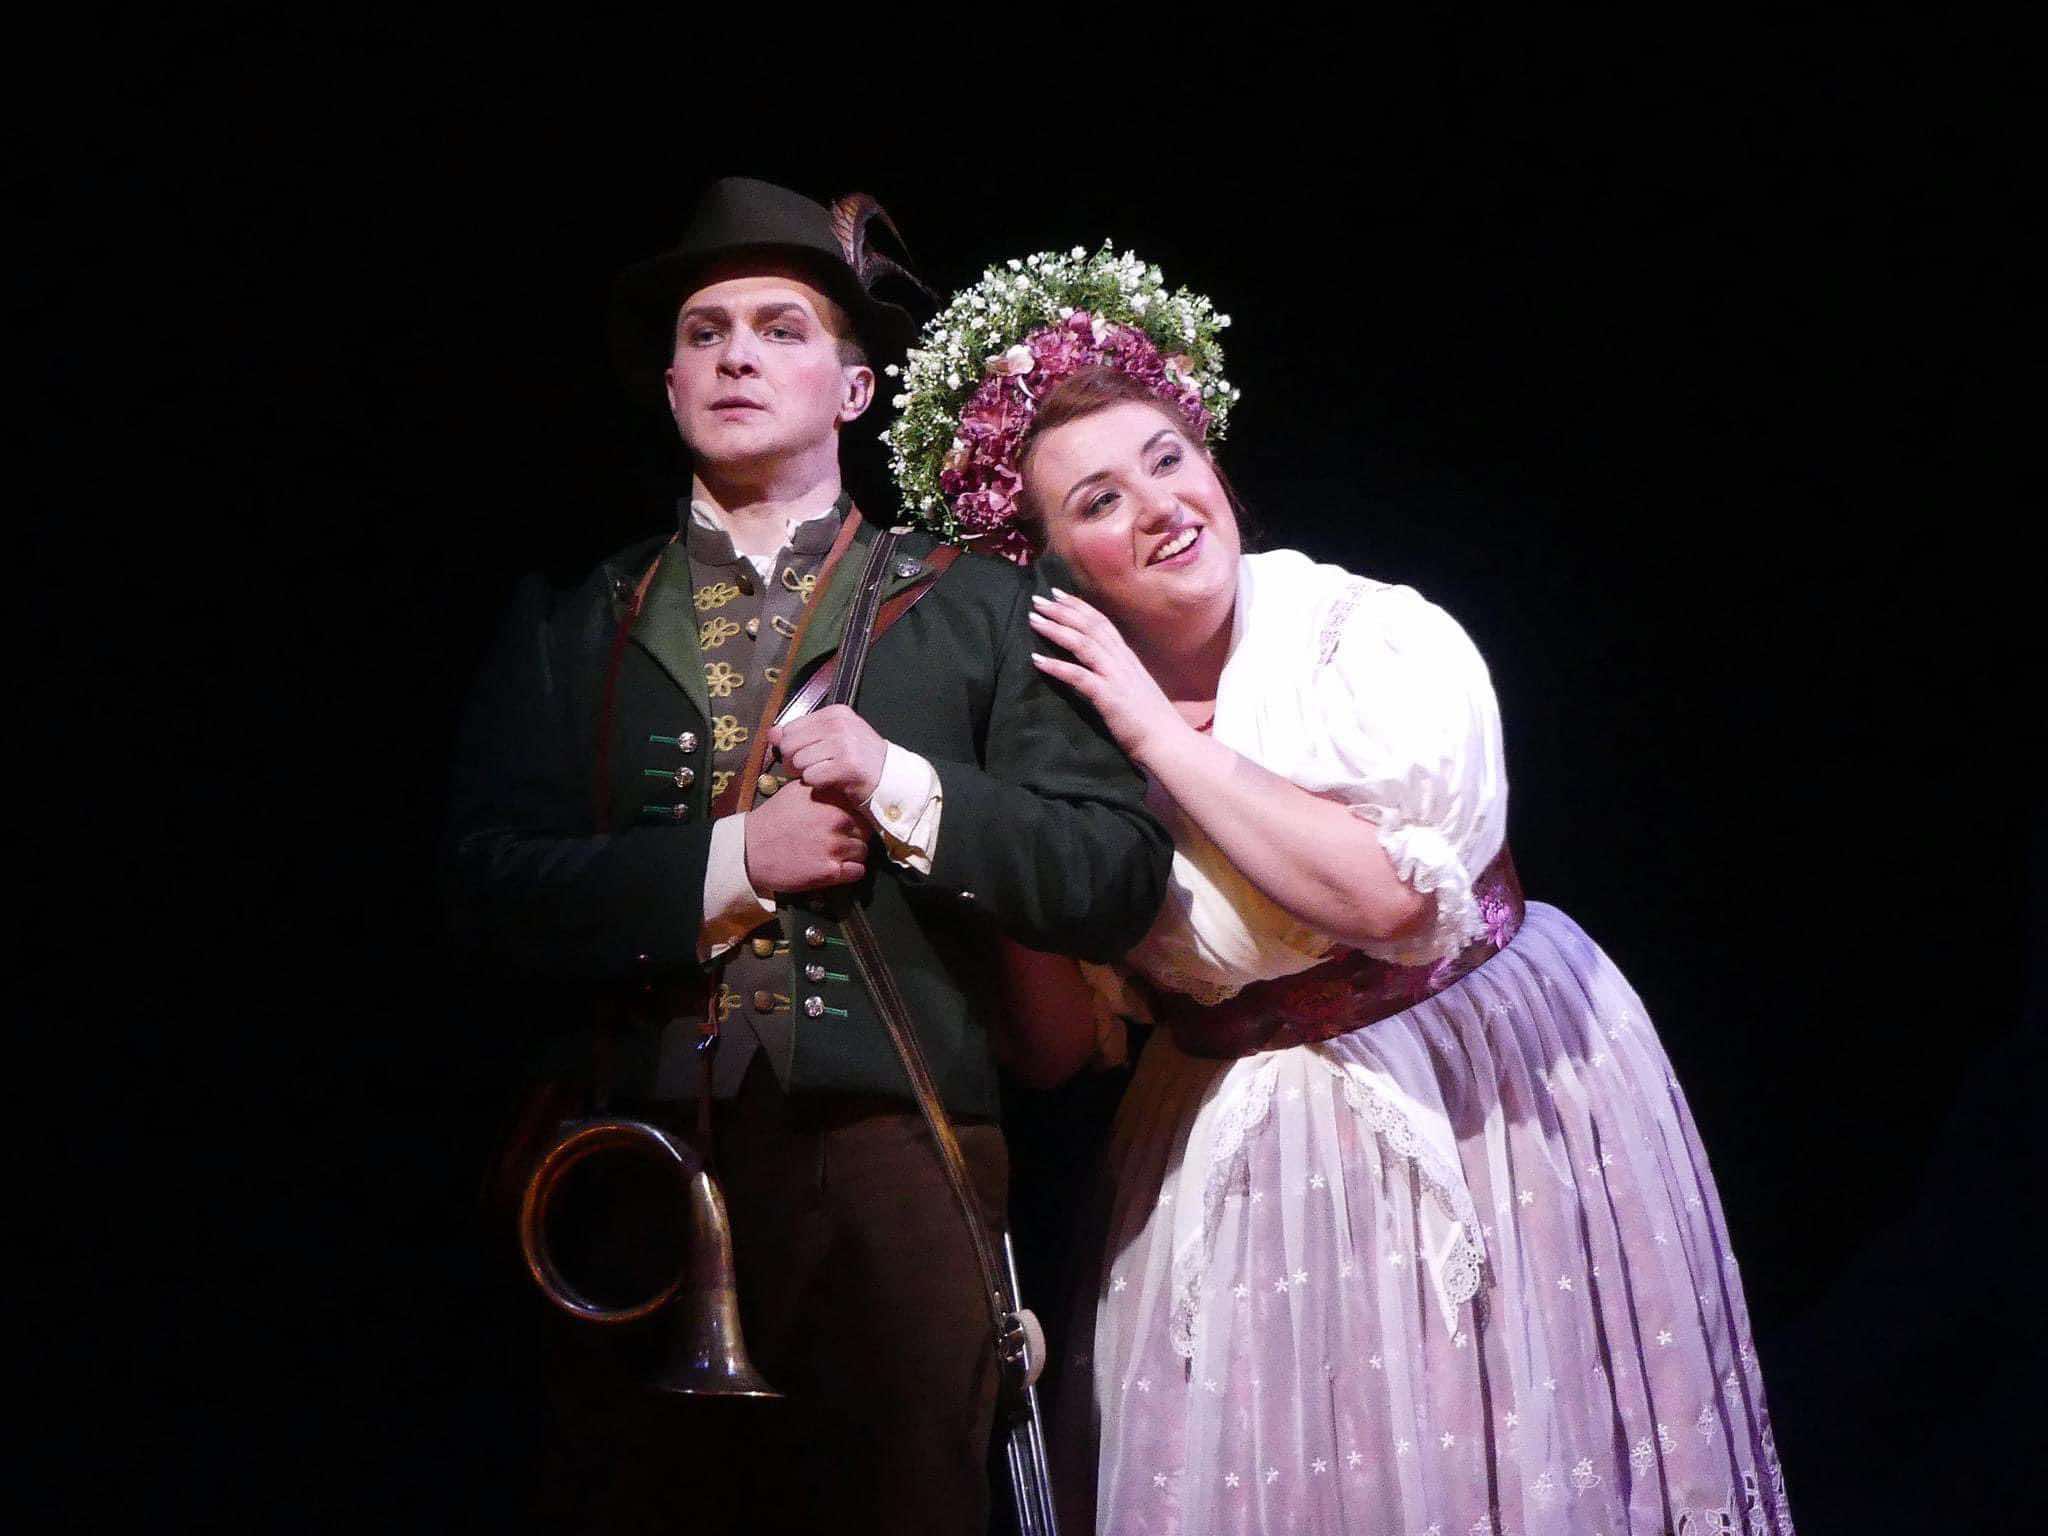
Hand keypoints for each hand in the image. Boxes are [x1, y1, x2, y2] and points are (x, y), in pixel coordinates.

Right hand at [742, 779, 869, 893]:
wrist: (750, 850)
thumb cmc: (773, 819)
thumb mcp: (797, 790)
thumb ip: (824, 786)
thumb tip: (844, 785)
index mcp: (831, 797)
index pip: (862, 806)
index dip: (856, 815)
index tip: (848, 822)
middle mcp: (837, 819)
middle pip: (866, 830)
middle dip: (855, 835)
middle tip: (839, 841)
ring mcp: (835, 846)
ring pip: (863, 851)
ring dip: (852, 854)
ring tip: (834, 855)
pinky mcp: (830, 871)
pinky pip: (858, 871)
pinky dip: (851, 871)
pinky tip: (836, 868)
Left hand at [767, 705, 888, 802]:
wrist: (890, 778)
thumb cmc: (858, 759)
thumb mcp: (831, 739)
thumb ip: (800, 734)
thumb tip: (771, 733)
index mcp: (835, 712)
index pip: (790, 728)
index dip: (791, 748)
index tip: (807, 757)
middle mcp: (840, 724)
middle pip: (790, 744)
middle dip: (795, 762)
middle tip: (812, 770)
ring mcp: (844, 743)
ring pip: (800, 762)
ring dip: (808, 774)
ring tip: (825, 775)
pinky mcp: (847, 765)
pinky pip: (811, 777)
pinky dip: (817, 785)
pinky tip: (832, 783)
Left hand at [1027, 589, 1185, 764]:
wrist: (1168, 742)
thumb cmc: (1150, 721)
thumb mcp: (1133, 688)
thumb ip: (1116, 674)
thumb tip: (1097, 668)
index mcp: (1127, 658)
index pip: (1102, 623)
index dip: (1080, 607)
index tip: (1058, 595)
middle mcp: (1122, 661)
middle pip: (1090, 626)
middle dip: (1063, 610)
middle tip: (1038, 599)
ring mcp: (1116, 677)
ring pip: (1084, 644)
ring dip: (1057, 629)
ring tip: (1034, 620)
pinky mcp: (1109, 697)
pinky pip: (1079, 676)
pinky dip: (1057, 666)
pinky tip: (1037, 660)